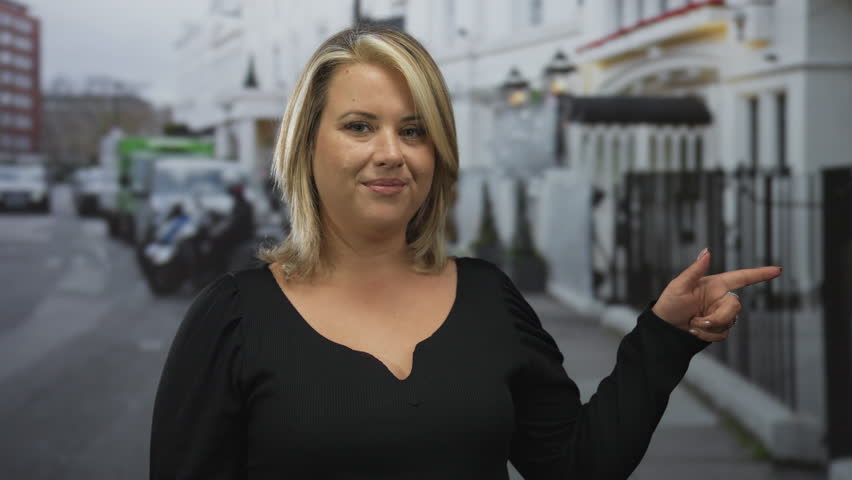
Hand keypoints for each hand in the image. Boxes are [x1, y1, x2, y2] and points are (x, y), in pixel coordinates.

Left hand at [651, 248, 781, 341]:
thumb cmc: (669, 304)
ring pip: (730, 322)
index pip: (742, 277)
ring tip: (691, 324)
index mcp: (715, 285)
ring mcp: (721, 314)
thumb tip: (706, 251)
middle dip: (717, 317)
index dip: (760, 274)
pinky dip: (707, 336)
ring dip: (709, 327)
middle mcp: (721, 298)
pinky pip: (723, 334)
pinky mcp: (719, 328)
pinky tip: (694, 332)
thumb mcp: (679, 286)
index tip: (778, 270)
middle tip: (696, 321)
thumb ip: (695, 270)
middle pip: (736, 307)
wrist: (664, 329)